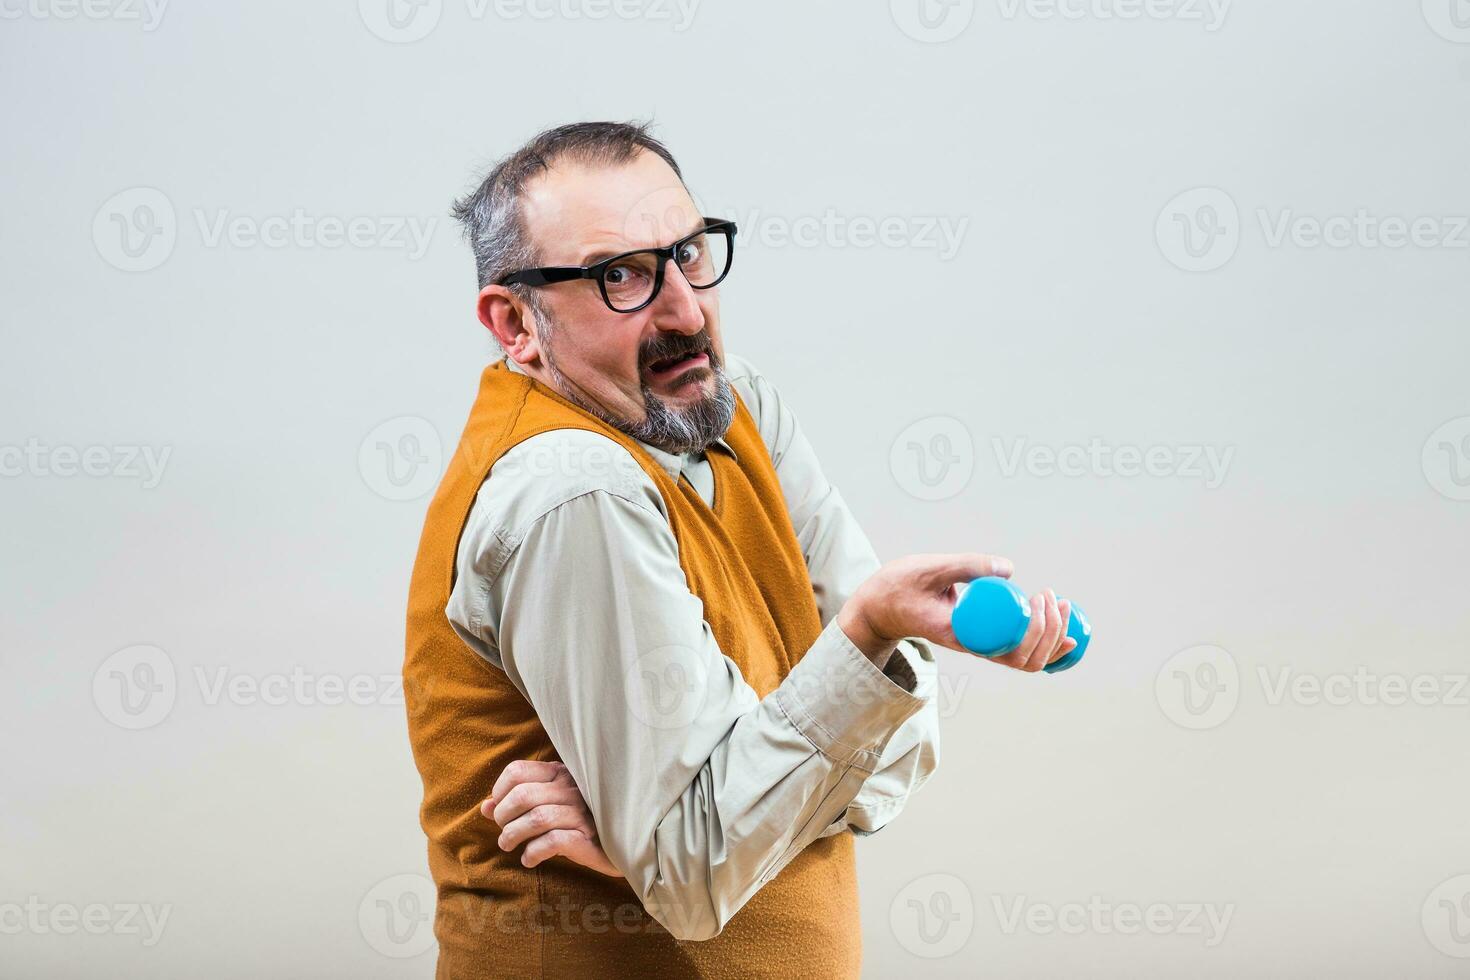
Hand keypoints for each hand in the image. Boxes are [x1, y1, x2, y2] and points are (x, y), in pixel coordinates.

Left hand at [480, 760, 622, 877]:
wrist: (621, 845)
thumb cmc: (579, 823)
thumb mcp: (550, 806)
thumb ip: (517, 804)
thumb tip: (485, 807)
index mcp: (560, 773)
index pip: (517, 771)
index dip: (499, 792)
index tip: (498, 811)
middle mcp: (571, 788)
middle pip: (522, 795)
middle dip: (503, 818)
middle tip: (504, 833)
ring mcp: (581, 812)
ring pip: (535, 818)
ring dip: (513, 835)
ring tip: (510, 847)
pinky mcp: (588, 837)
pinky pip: (552, 841)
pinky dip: (533, 852)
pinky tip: (530, 860)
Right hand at [837, 553, 1075, 672]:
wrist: (880, 606)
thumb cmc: (900, 587)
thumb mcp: (930, 569)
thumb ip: (967, 565)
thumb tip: (1011, 569)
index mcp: (961, 638)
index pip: (1011, 652)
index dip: (1037, 630)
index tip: (1038, 596)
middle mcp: (973, 648)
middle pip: (1026, 661)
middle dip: (1051, 631)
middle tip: (1052, 596)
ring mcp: (978, 647)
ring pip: (1026, 662)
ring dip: (1052, 638)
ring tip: (1062, 605)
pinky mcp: (982, 639)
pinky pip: (1019, 651)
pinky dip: (1045, 642)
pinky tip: (1060, 625)